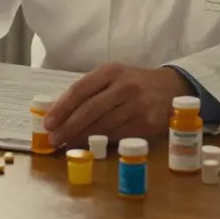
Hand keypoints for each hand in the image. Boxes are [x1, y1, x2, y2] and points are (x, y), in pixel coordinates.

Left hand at [43, 64, 193, 147]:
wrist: (171, 87)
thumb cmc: (134, 83)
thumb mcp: (112, 77)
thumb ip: (90, 90)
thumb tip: (60, 112)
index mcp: (111, 71)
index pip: (80, 90)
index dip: (62, 108)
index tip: (48, 122)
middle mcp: (124, 86)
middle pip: (90, 109)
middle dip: (68, 126)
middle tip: (53, 139)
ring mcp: (137, 105)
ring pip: (103, 125)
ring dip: (81, 137)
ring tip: (66, 144)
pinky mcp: (147, 123)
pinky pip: (118, 135)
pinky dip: (100, 143)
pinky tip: (89, 147)